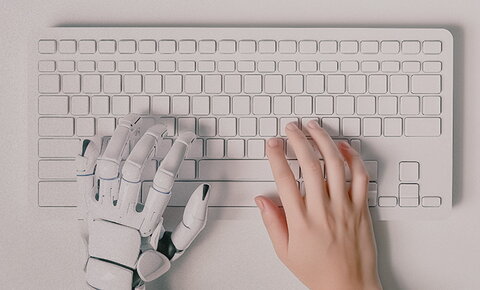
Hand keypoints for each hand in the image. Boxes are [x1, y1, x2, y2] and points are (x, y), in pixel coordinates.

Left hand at [76, 114, 209, 289]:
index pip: (166, 179)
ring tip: (133, 119)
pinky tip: (95, 137)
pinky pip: (81, 177)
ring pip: (109, 165)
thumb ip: (193, 223)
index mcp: (147, 222)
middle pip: (136, 166)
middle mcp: (123, 213)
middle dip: (151, 139)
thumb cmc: (144, 262)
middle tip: (162, 126)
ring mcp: (101, 209)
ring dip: (122, 138)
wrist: (109, 279)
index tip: (187, 137)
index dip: (178, 152)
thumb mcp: (176, 249)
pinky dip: (86, 156)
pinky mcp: (84, 208)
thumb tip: (205, 191)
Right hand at [255, 121, 381, 289]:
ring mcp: (344, 207)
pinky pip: (360, 177)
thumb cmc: (318, 271)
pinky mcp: (361, 208)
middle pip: (310, 165)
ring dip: (323, 141)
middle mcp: (323, 210)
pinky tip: (343, 147)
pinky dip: (353, 158)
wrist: (349, 286)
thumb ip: (272, 223)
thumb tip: (262, 200)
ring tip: (314, 128)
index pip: (285, 180)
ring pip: (335, 165)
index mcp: (301, 221)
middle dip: (298, 141)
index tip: (272, 143)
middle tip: (291, 128)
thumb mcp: (285, 251)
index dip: (276, 157)